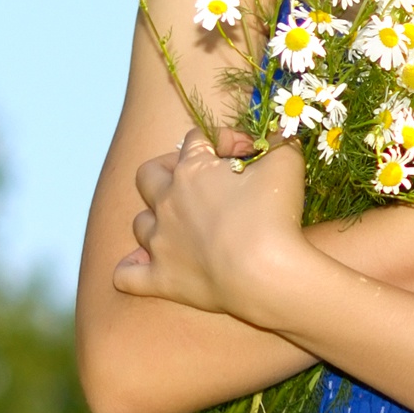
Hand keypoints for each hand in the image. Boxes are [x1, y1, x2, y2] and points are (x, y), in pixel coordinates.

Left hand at [115, 138, 314, 320]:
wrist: (264, 275)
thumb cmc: (274, 216)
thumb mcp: (286, 164)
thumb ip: (277, 143)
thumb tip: (275, 134)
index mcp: (192, 170)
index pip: (196, 140)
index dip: (222, 141)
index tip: (248, 154)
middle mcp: (167, 202)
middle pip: (149, 174)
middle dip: (167, 169)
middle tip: (195, 179)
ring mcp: (159, 242)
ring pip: (140, 222)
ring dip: (154, 219)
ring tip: (178, 225)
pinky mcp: (160, 278)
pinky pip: (128, 275)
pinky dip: (130, 270)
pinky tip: (141, 267)